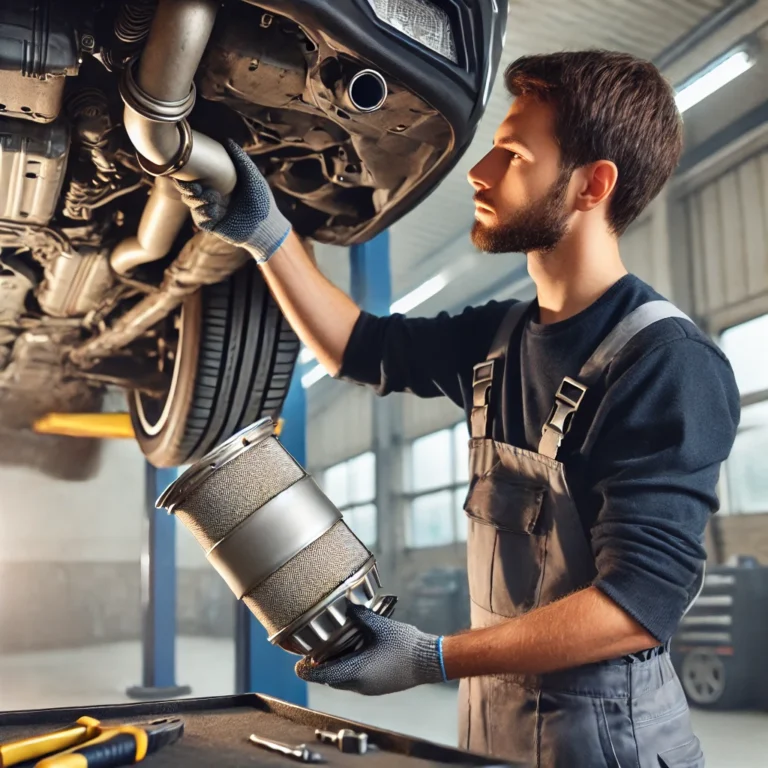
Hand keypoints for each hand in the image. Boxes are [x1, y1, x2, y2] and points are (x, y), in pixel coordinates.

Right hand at [174, 139, 290, 262]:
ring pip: (192, 203)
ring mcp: (211, 212)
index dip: (187, 174)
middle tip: (196, 187)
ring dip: (198, 199)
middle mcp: (212, 198)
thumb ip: (241, 159)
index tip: (184, 169)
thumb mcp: (252, 177)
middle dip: (188, 188)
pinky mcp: (212, 225)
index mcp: (219, 185)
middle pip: (189, 191)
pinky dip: (204, 212)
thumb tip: (227, 141)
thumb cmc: (262, 201)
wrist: (266, 226)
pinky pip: (199, 217)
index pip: (197, 177)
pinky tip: (214, 210)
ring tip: (212, 198)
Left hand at [295, 605, 446, 695]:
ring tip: (332, 649)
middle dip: (321, 667)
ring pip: (344, 680)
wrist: (429, 661)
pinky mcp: (378, 685)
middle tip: (314, 652)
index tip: (298, 665)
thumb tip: (345, 605)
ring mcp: (370, 687)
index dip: (308, 672)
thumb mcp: (380, 625)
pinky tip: (354, 651)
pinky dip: (349, 668)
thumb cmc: (405, 645)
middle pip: (332, 679)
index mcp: (357, 671)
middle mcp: (360, 684)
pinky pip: (356, 679)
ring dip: (336, 667)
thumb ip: (360, 616)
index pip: (324, 676)